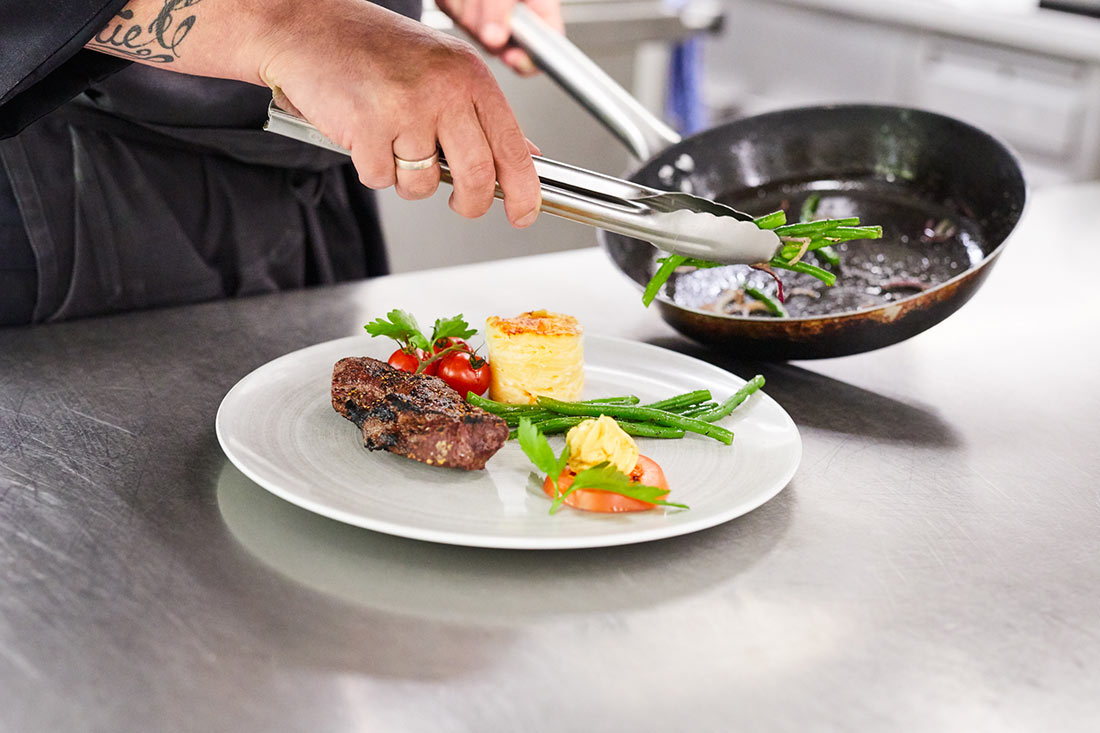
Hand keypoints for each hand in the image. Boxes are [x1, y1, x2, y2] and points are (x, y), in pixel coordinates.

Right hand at [87, 0, 541, 226]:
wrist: (307, 26)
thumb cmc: (374, 49)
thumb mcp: (442, 69)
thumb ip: (481, 115)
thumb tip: (523, 157)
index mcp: (470, 76)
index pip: (512, 148)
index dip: (523, 192)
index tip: (524, 214)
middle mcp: (444, 90)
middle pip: (477, 179)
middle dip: (470, 203)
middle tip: (461, 202)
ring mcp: (405, 109)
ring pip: (424, 185)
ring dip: (407, 178)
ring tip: (392, 142)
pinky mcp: (366, 128)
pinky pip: (381, 179)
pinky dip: (371, 168)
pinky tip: (363, 135)